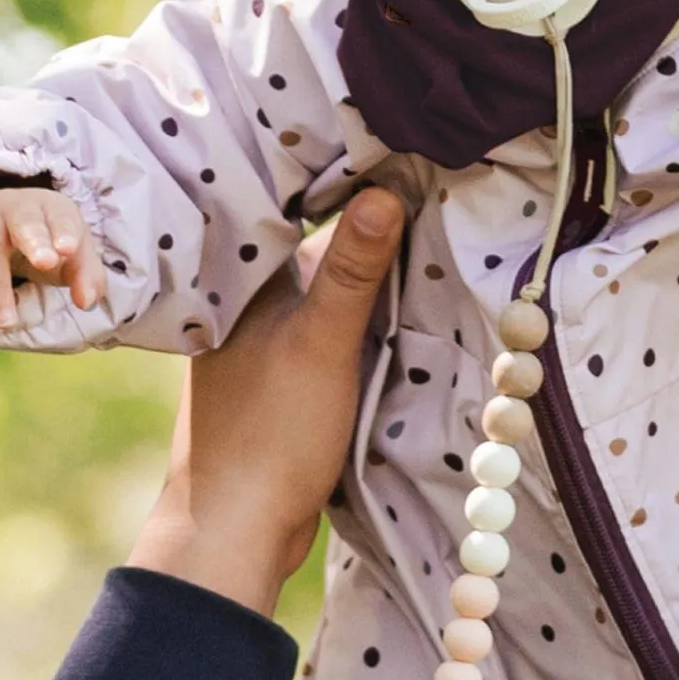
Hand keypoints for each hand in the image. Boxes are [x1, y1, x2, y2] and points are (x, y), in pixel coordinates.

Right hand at [0, 189, 103, 329]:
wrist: (4, 224)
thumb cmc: (46, 244)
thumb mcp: (72, 258)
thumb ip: (86, 277)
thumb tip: (86, 301)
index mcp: (51, 207)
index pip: (60, 216)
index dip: (64, 231)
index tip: (68, 250)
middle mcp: (15, 204)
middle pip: (23, 221)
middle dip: (34, 241)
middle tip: (44, 265)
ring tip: (7, 323)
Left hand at [126, 187, 404, 615]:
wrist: (234, 528)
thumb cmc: (269, 433)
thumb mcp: (322, 344)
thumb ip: (352, 271)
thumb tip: (386, 191)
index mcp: (245, 277)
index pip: (307, 205)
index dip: (359, 179)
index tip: (417, 151)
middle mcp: (250, 296)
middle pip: (320, 242)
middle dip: (374, 222)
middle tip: (445, 186)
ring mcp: (266, 334)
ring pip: (329, 285)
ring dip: (372, 271)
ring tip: (438, 232)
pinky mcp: (284, 369)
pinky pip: (332, 323)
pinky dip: (364, 313)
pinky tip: (405, 303)